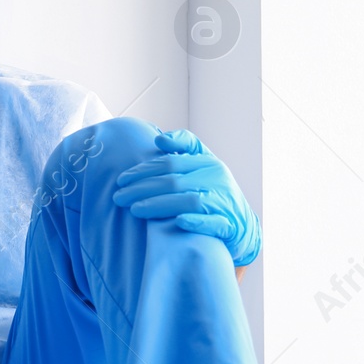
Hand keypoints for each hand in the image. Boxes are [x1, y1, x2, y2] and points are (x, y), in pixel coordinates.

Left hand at [112, 129, 261, 266]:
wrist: (244, 225)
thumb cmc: (215, 192)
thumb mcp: (205, 165)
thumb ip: (185, 148)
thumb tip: (159, 138)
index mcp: (208, 162)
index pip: (171, 162)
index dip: (144, 170)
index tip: (122, 179)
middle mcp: (217, 179)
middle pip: (174, 181)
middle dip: (142, 188)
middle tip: (119, 196)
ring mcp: (224, 203)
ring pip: (189, 201)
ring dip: (159, 205)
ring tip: (134, 209)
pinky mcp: (229, 226)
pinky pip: (213, 223)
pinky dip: (196, 222)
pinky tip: (178, 222)